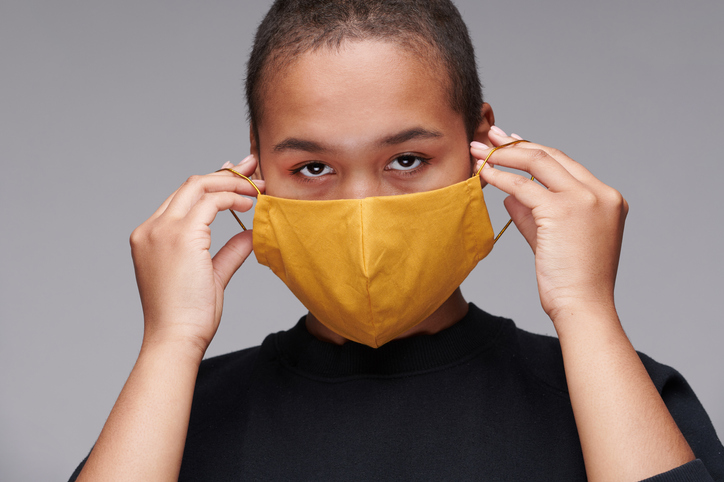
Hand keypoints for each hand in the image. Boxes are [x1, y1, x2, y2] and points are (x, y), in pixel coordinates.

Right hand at [129, 155, 263, 356]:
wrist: (176, 339)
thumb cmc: (189, 316)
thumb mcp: (211, 275)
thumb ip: (228, 250)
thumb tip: (249, 232)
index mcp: (151, 236)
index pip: (183, 198)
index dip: (214, 184)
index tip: (240, 179)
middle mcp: (151, 228)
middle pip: (190, 185)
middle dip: (226, 174)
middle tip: (254, 168)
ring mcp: (161, 230)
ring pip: (199, 186)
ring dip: (232, 183)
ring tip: (259, 187)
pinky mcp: (179, 236)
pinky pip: (210, 202)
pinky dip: (233, 198)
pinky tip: (251, 205)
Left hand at [471, 127, 627, 323]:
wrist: (583, 306)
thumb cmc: (570, 280)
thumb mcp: (552, 238)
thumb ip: (534, 213)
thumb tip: (510, 193)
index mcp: (607, 198)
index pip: (566, 164)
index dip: (534, 151)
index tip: (511, 143)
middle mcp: (601, 193)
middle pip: (552, 156)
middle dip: (516, 144)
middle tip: (490, 137)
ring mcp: (585, 199)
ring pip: (538, 162)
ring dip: (503, 154)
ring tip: (478, 151)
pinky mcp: (564, 210)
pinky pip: (523, 186)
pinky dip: (499, 177)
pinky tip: (482, 173)